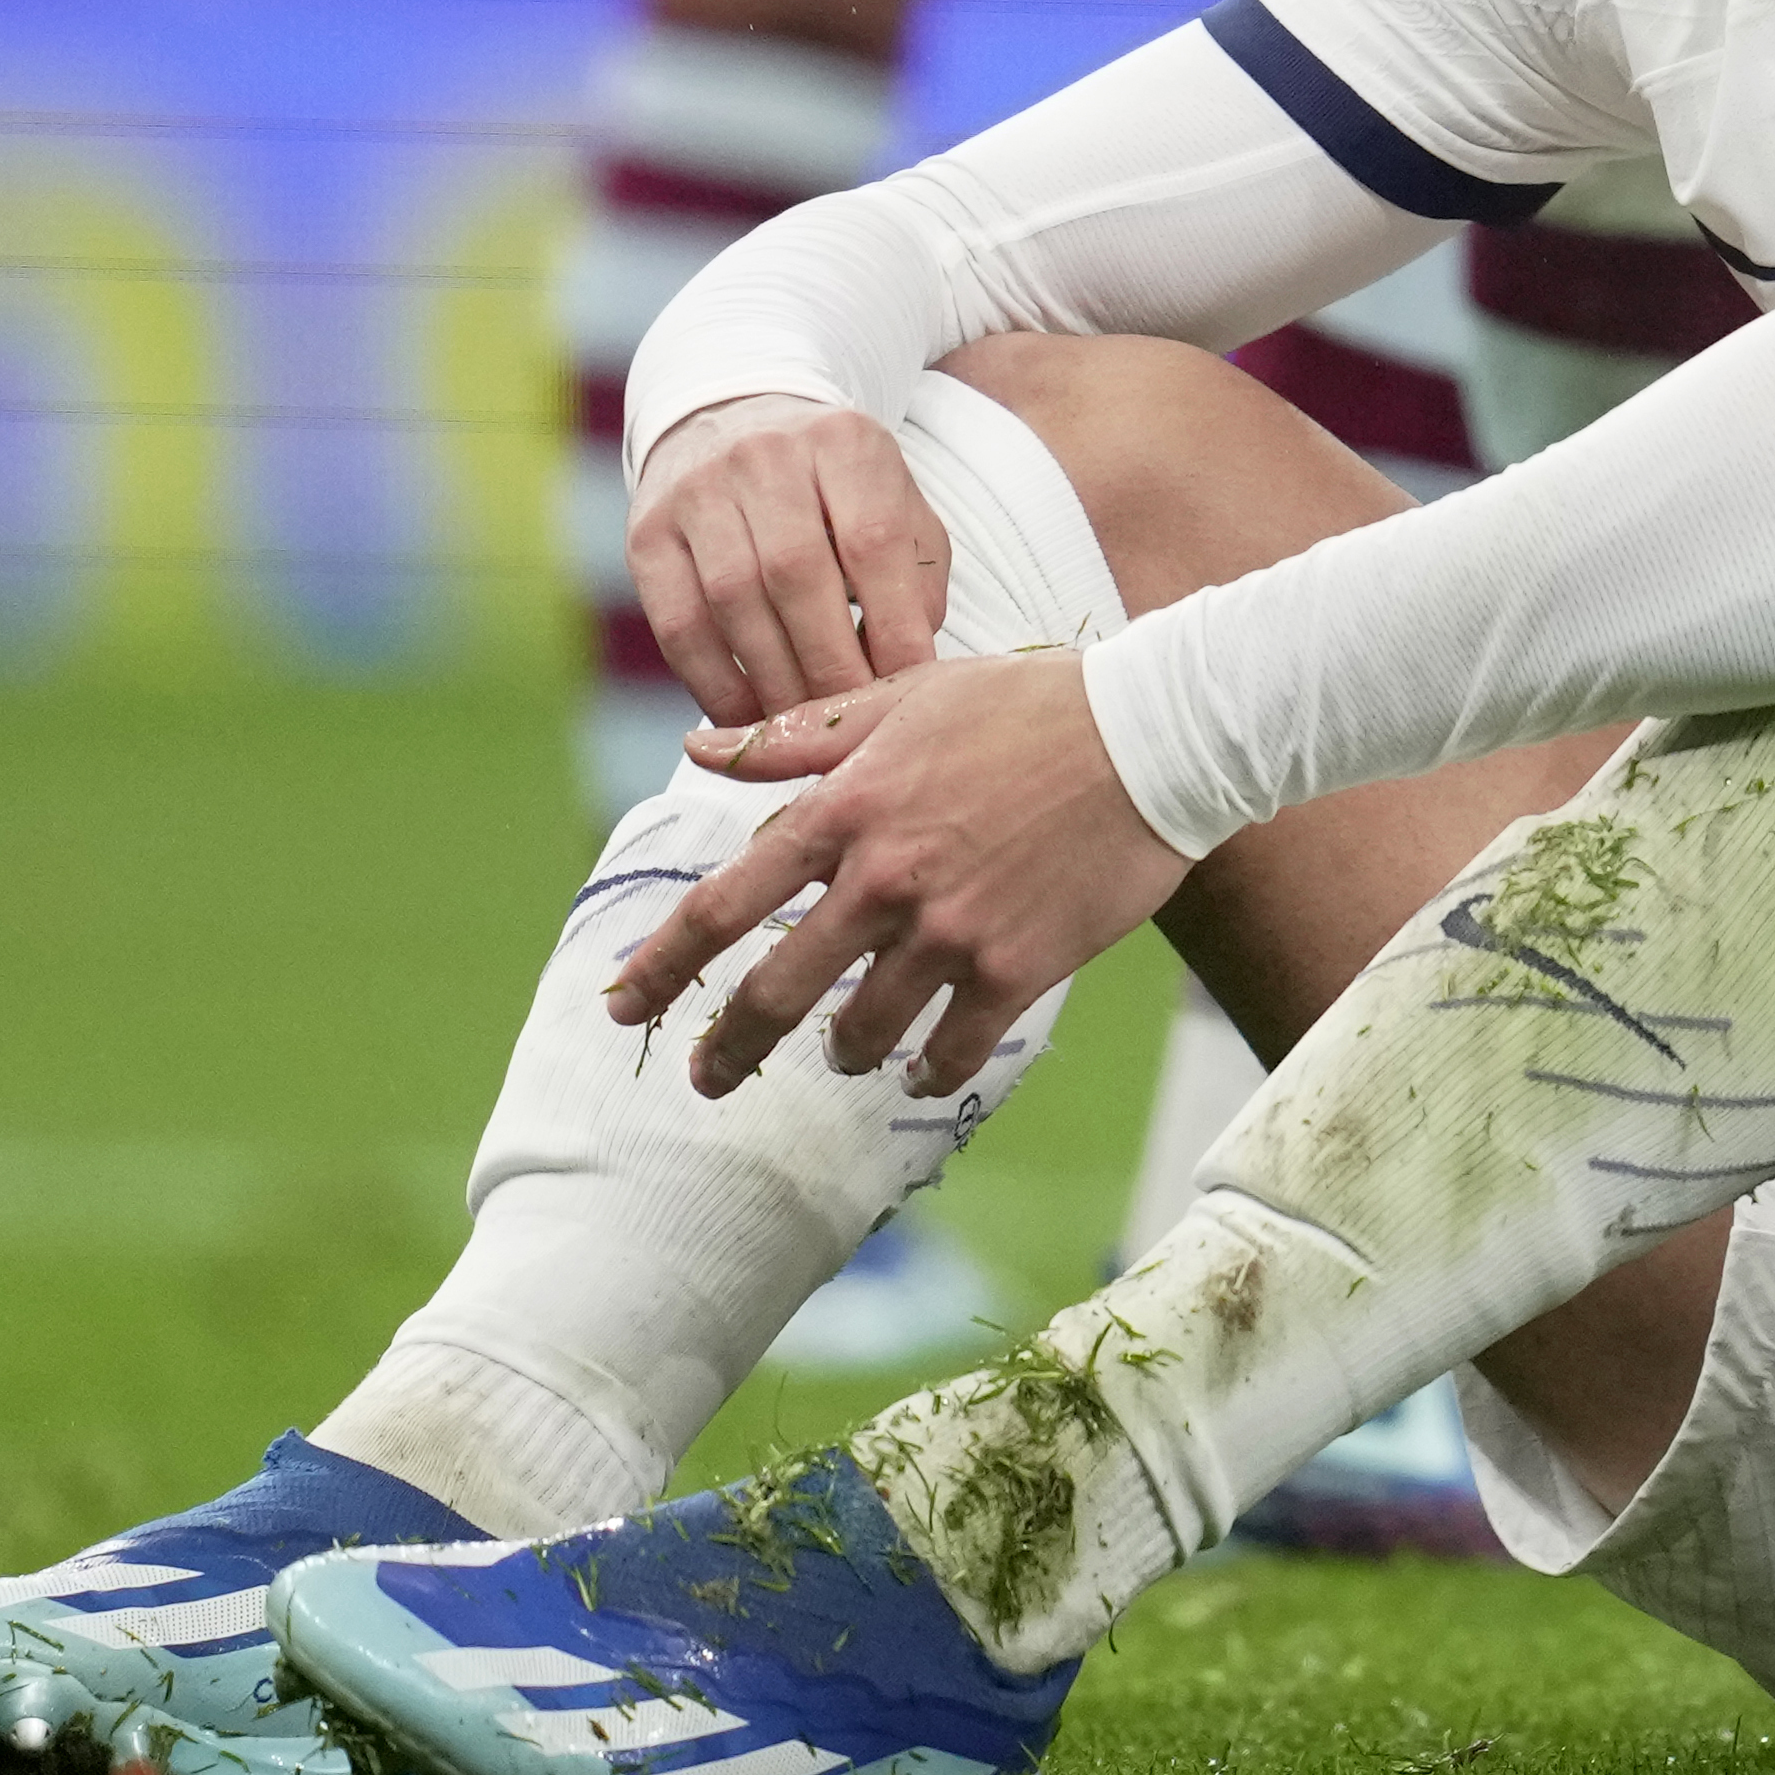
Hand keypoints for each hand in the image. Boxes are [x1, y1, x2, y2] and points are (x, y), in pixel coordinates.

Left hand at [611, 650, 1187, 1097]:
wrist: (1153, 735)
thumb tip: (695, 748)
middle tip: (708, 1078)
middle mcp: (884, 880)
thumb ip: (793, 738)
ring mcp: (950, 931)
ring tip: (846, 1053)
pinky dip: (929, 1068)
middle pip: (777, 990)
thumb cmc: (1028, 703)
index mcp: (846, 810)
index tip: (621, 1003)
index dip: (662, 963)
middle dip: (729, 1046)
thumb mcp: (902, 697)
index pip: (726, 902)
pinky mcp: (1016, 968)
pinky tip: (924, 1067)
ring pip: (862, 1028)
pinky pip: (952, 1049)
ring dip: (843, 1051)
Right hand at [627, 392, 951, 723]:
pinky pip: (679, 626)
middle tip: (854, 716)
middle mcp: (763, 456)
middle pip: (796, 574)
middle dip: (831, 662)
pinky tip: (750, 717)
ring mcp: (696, 492)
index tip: (910, 683)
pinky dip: (716, 684)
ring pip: (734, 602)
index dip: (894, 623)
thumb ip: (917, 575)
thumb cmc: (835, 489)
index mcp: (842, 442)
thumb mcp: (895, 503)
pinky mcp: (647, 536)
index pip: (872, 539)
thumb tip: (909, 663)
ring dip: (775, 681)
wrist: (732, 427)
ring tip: (806, 724)